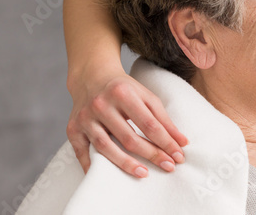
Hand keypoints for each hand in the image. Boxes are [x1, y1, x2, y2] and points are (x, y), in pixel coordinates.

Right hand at [66, 69, 187, 177]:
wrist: (91, 78)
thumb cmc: (124, 89)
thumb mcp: (146, 97)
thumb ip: (164, 119)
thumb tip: (182, 143)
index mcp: (122, 94)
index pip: (149, 124)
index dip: (166, 142)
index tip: (179, 156)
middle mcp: (100, 105)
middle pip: (129, 138)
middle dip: (151, 154)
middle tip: (168, 166)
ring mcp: (85, 118)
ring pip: (105, 147)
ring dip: (126, 164)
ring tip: (144, 173)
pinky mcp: (72, 129)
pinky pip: (82, 153)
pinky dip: (93, 166)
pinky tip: (108, 176)